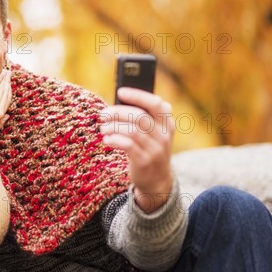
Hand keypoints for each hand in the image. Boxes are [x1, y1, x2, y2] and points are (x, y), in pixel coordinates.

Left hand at [0, 69, 11, 135]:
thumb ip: (0, 123)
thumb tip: (8, 116)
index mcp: (1, 116)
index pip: (7, 101)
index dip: (8, 91)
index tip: (8, 84)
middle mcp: (0, 109)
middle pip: (6, 93)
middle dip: (7, 83)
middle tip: (8, 74)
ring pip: (2, 89)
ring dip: (4, 79)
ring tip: (5, 72)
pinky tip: (1, 74)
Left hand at [99, 87, 174, 212]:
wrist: (157, 180)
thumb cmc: (149, 148)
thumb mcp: (153, 132)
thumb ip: (142, 117)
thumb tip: (118, 101)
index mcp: (167, 123)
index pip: (156, 104)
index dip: (137, 95)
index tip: (120, 92)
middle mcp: (164, 135)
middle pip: (139, 116)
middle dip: (117, 112)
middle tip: (103, 114)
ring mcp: (156, 149)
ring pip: (131, 130)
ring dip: (113, 127)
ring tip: (103, 128)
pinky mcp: (145, 161)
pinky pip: (127, 145)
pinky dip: (114, 139)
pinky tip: (107, 139)